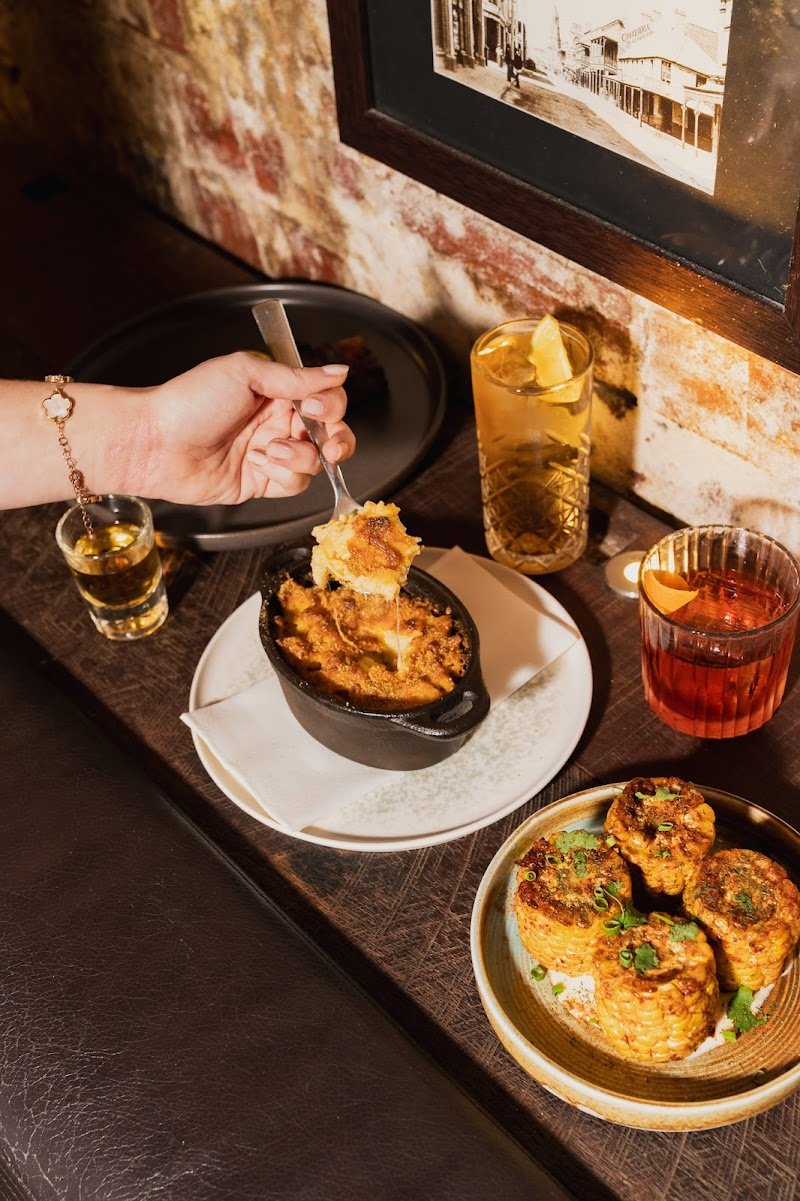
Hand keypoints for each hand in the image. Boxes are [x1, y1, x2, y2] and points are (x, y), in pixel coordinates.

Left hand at [140, 352, 354, 504]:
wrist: (155, 443)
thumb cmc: (189, 401)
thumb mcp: (244, 373)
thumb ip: (295, 376)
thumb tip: (338, 371)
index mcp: (276, 391)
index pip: (325, 397)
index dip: (330, 404)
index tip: (314, 407)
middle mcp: (277, 421)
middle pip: (332, 432)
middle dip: (338, 439)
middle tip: (327, 443)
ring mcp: (272, 453)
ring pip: (316, 461)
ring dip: (300, 456)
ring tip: (269, 450)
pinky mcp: (262, 482)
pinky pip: (295, 484)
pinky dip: (282, 475)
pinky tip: (257, 463)